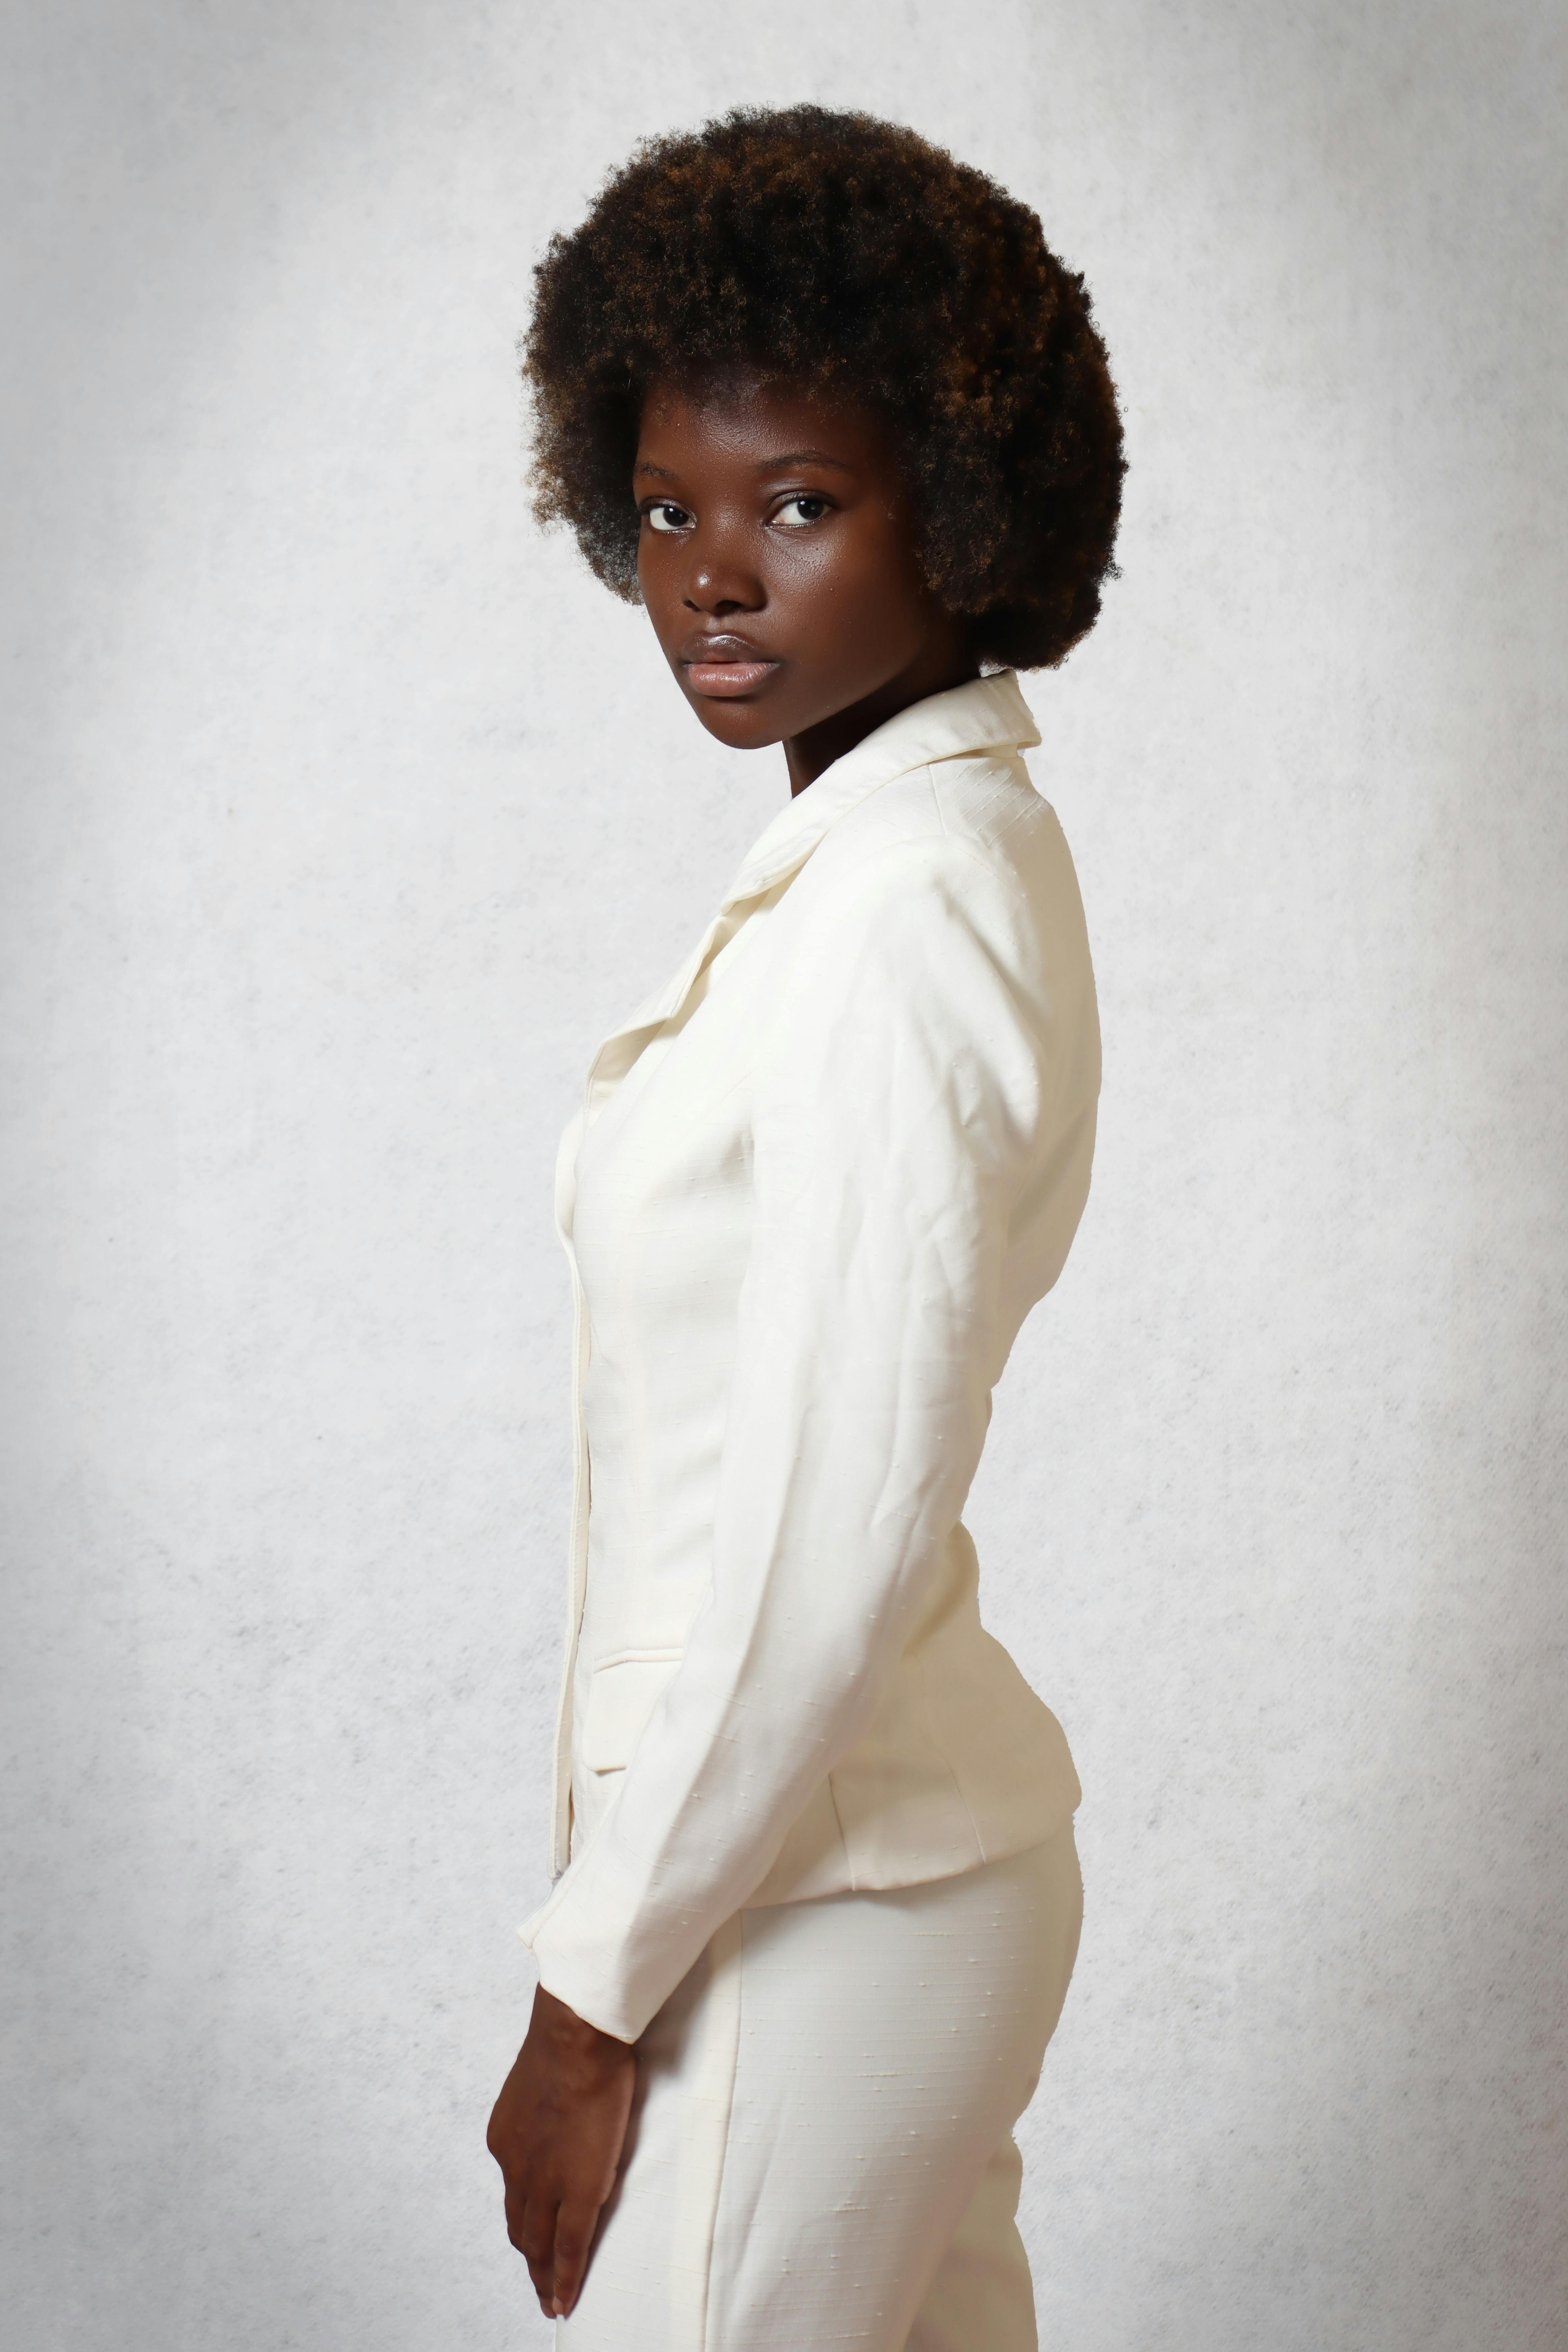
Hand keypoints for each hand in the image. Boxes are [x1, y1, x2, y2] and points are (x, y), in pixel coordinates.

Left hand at [487, 1984, 635, 2319]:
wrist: (575, 2038)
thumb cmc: (568, 2043)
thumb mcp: (539, 2084)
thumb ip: (545, 2111)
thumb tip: (560, 2116)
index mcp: (506, 2140)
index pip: (514, 2194)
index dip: (522, 2222)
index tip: (528, 2243)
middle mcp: (516, 2167)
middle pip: (520, 2227)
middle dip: (529, 2260)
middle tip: (538, 2286)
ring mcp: (544, 2184)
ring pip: (538, 2245)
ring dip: (543, 2276)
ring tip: (551, 2300)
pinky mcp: (575, 2193)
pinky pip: (568, 2248)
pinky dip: (565, 2279)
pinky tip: (563, 2301)